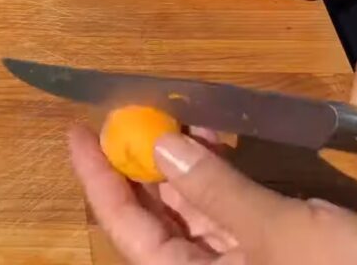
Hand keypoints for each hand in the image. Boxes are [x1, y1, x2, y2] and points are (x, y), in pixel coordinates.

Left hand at [68, 125, 356, 263]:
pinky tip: (221, 135)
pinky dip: (219, 170)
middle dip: (143, 157)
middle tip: (136, 108)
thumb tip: (162, 144)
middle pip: (153, 213)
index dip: (97, 177)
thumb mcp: (278, 232)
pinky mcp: (266, 248)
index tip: (78, 131)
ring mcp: (235, 260)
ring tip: (186, 112)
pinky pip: (224, 205)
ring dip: (184, 157)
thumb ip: (215, 189)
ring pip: (189, 204)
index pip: (125, 226)